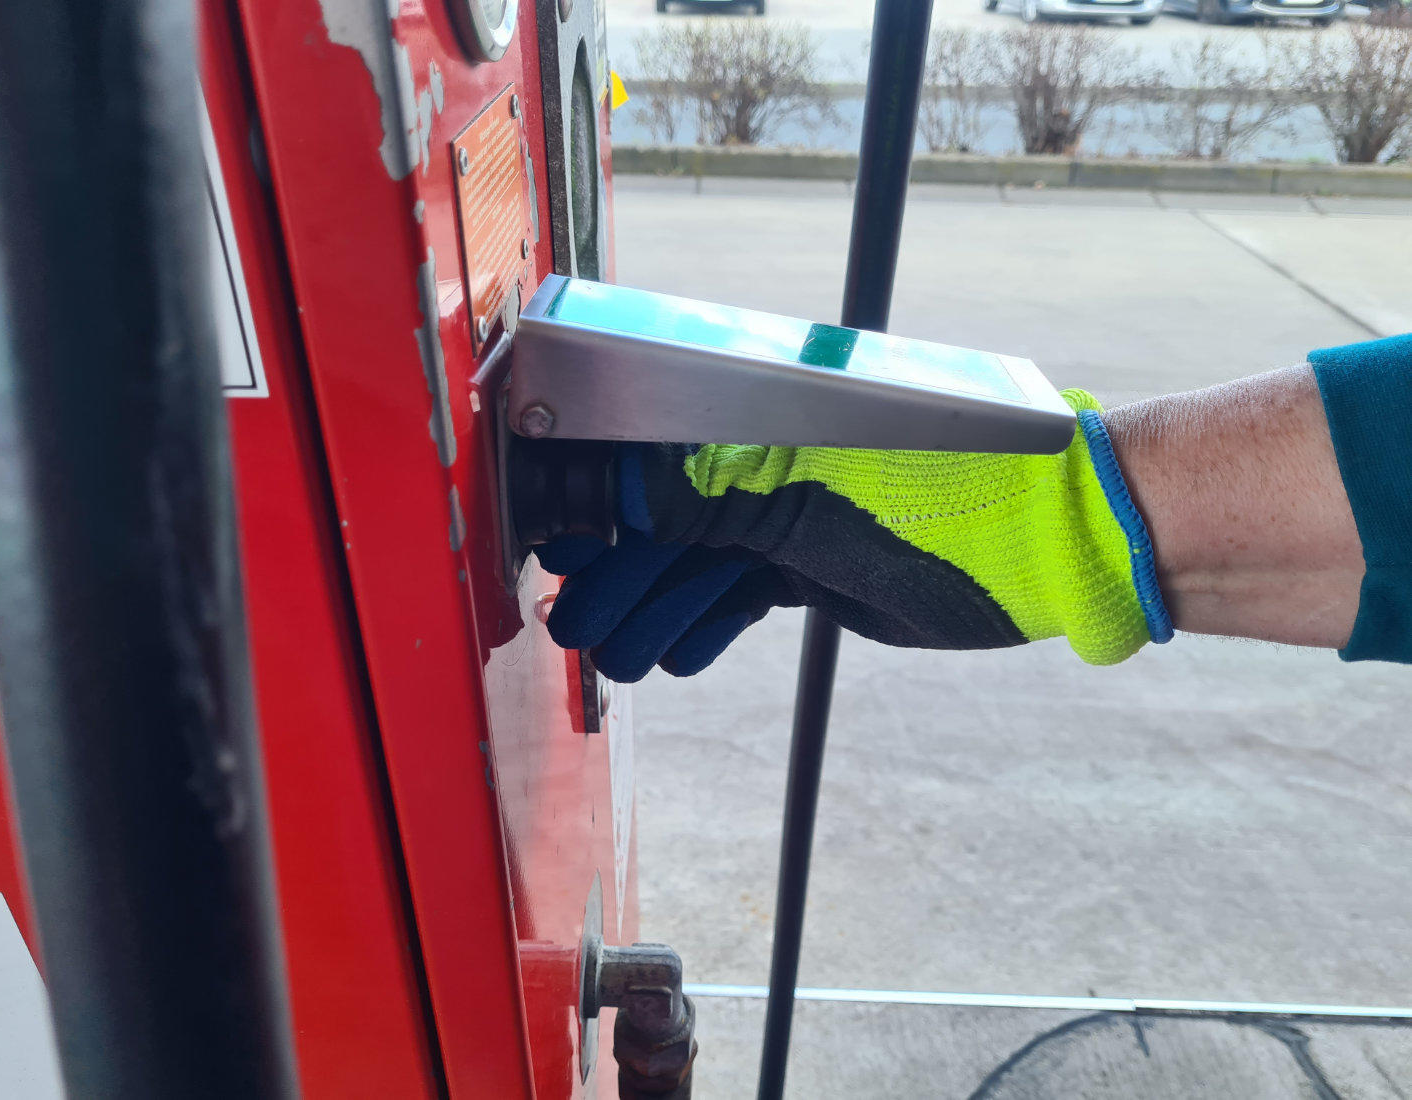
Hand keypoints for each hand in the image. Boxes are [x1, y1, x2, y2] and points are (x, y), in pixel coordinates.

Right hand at [536, 389, 1170, 681]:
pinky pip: (747, 594)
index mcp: (763, 422)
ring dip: (658, 610)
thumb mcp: (815, 495)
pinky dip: (712, 623)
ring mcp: (797, 516)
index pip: (656, 459)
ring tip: (617, 659)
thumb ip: (713, 495)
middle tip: (573, 627)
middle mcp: (771, 462)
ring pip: (705, 565)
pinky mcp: (821, 565)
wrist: (1047, 548)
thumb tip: (618, 497)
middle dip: (619, 576)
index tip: (555, 550)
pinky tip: (680, 655)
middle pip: (671, 521)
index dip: (600, 506)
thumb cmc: (941, 494)